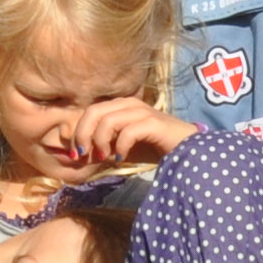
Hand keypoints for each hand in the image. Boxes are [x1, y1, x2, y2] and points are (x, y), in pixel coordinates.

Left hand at [69, 96, 194, 170]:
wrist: (185, 149)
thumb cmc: (152, 147)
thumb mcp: (121, 147)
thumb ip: (102, 147)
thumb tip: (79, 154)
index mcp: (120, 105)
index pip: (90, 111)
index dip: (78, 132)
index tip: (76, 154)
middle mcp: (129, 103)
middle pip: (93, 112)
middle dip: (83, 134)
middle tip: (84, 154)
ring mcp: (142, 111)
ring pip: (108, 120)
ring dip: (101, 142)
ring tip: (105, 157)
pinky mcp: (153, 123)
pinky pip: (128, 132)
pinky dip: (120, 147)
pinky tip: (122, 158)